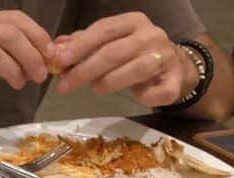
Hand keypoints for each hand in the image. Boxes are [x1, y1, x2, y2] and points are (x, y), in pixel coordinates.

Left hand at [53, 12, 195, 107]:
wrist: (172, 65)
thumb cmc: (133, 54)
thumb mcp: (110, 43)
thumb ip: (85, 44)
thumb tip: (58, 45)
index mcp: (133, 22)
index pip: (104, 30)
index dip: (81, 45)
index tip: (60, 61)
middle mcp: (151, 35)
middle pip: (114, 52)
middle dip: (86, 69)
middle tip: (64, 85)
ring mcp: (165, 56)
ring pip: (136, 69)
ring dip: (111, 81)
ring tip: (94, 89)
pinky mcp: (175, 79)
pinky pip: (160, 90)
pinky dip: (147, 96)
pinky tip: (137, 98)